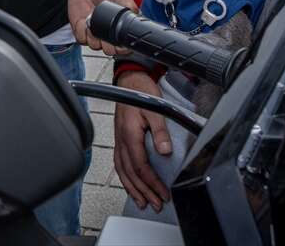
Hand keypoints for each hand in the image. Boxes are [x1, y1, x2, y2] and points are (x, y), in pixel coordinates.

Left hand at [68, 0, 137, 55]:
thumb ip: (128, 5)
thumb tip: (135, 14)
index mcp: (119, 27)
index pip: (124, 47)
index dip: (122, 48)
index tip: (120, 42)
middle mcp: (107, 33)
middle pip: (110, 51)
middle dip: (107, 45)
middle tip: (105, 32)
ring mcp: (94, 33)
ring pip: (95, 46)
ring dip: (93, 36)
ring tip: (92, 21)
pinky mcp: (81, 31)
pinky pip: (82, 39)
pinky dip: (82, 31)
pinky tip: (84, 21)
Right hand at [113, 71, 172, 211]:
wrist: (130, 80)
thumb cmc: (141, 92)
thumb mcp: (155, 109)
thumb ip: (160, 131)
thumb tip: (165, 151)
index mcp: (129, 135)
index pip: (141, 166)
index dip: (152, 183)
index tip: (163, 193)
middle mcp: (122, 140)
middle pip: (131, 174)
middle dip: (144, 192)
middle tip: (157, 204)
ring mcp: (119, 141)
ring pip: (123, 171)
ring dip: (133, 189)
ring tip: (143, 202)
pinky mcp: (119, 139)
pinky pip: (119, 164)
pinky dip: (125, 178)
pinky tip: (131, 185)